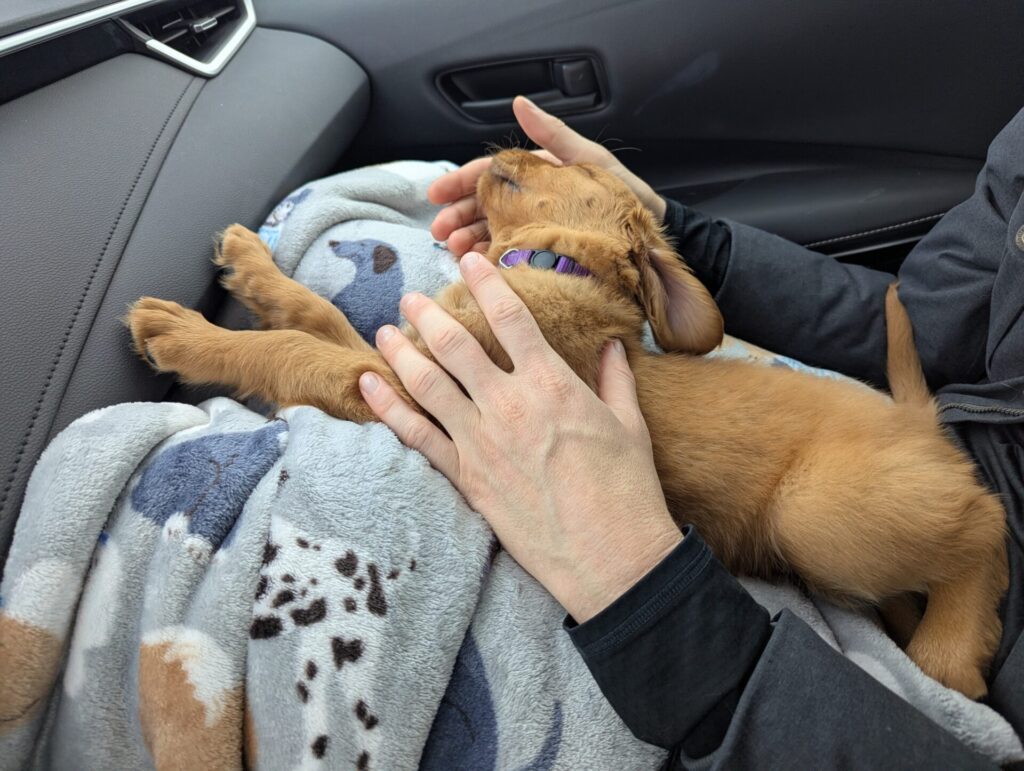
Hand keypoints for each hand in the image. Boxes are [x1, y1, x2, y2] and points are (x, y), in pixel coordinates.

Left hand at [358, 253, 681, 621]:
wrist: (611, 557)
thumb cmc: (628, 491)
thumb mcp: (629, 426)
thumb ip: (615, 379)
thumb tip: (613, 346)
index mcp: (552, 384)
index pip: (511, 317)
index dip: (485, 283)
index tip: (467, 261)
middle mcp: (509, 404)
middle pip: (455, 344)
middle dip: (428, 313)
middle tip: (411, 296)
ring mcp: (481, 442)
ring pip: (427, 383)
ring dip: (401, 352)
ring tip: (385, 331)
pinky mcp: (466, 478)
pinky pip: (416, 436)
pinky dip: (388, 407)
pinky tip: (369, 385)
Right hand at [430, 96, 666, 256]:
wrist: (651, 234)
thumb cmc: (625, 195)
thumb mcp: (590, 159)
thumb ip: (553, 134)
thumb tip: (520, 104)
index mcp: (537, 174)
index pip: (489, 175)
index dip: (460, 183)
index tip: (436, 195)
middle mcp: (532, 200)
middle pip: (483, 205)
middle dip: (458, 216)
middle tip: (441, 232)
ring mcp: (536, 227)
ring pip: (491, 230)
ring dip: (469, 239)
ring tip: (455, 249)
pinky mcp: (544, 252)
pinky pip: (509, 253)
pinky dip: (490, 259)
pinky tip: (478, 265)